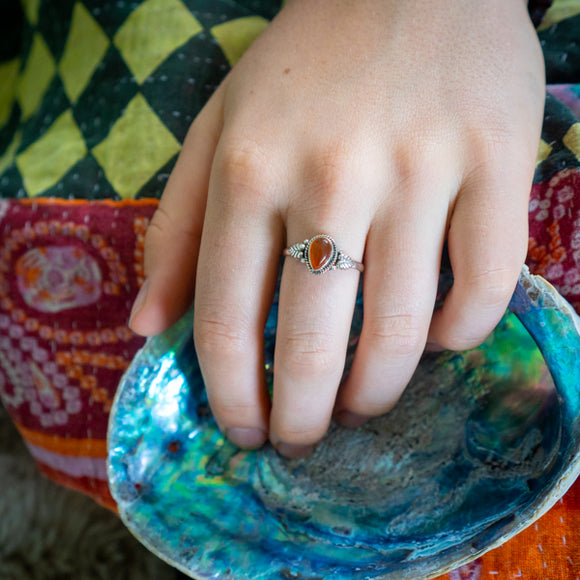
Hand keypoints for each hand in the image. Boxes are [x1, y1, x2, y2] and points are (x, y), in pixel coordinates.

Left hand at [129, 0, 544, 457]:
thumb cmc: (304, 66)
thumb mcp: (216, 131)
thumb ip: (175, 229)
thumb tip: (146, 326)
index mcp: (248, 170)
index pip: (224, 317)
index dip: (232, 395)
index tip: (246, 432)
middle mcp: (331, 175)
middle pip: (311, 341)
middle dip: (303, 416)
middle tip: (304, 439)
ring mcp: (421, 169)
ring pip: (402, 328)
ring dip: (377, 389)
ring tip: (364, 402)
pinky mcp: (497, 162)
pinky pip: (485, 285)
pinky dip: (460, 335)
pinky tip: (438, 341)